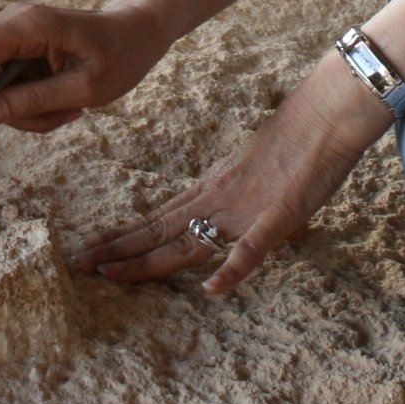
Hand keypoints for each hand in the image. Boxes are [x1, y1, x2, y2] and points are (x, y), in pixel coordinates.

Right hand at [0, 1, 173, 133]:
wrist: (135, 33)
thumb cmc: (119, 54)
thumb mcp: (86, 87)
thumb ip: (36, 100)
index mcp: (31, 24)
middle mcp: (13, 24)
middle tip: (45, 118)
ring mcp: (11, 38)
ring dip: (19, 110)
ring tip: (65, 110)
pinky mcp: (15, 54)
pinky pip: (2, 88)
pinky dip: (25, 106)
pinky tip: (60, 104)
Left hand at [77, 53, 389, 295]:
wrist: (326, 113)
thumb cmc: (300, 140)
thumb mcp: (264, 176)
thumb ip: (254, 205)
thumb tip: (256, 232)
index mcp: (213, 189)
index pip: (159, 219)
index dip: (125, 237)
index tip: (93, 249)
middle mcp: (218, 200)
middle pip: (159, 231)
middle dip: (118, 250)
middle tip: (77, 263)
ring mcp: (244, 209)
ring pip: (186, 240)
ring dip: (147, 261)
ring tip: (111, 274)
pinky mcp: (277, 215)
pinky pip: (251, 248)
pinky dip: (231, 270)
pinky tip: (212, 290)